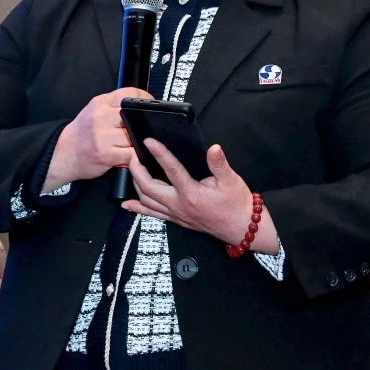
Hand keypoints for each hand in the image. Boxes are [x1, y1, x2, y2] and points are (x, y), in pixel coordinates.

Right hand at [43, 87, 150, 192]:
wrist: (63, 153)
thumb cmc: (82, 133)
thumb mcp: (94, 111)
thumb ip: (114, 106)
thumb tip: (140, 106)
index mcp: (100, 103)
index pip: (128, 94)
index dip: (143, 99)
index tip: (148, 106)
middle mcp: (100, 117)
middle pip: (133, 117)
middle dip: (139, 125)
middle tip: (138, 129)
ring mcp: (102, 137)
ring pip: (133, 136)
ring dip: (137, 142)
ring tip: (131, 143)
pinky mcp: (106, 154)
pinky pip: (130, 153)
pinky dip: (134, 155)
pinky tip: (130, 154)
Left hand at [122, 140, 278, 252]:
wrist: (241, 228)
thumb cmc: (236, 204)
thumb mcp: (231, 180)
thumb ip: (219, 164)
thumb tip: (214, 148)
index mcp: (191, 193)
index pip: (171, 169)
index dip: (159, 153)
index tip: (148, 141)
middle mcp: (179, 205)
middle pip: (148, 187)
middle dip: (137, 170)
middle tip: (133, 155)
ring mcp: (175, 214)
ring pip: (147, 201)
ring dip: (136, 185)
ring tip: (132, 170)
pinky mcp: (176, 219)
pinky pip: (152, 214)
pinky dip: (138, 208)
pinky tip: (127, 204)